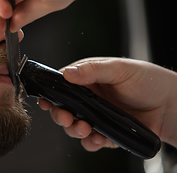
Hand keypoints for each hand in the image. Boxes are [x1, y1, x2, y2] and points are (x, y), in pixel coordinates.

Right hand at [39, 57, 176, 150]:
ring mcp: (97, 116)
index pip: (61, 86)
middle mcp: (89, 98)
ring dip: (75, 130)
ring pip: (75, 126)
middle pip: (64, 109)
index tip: (46, 102)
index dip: (51, 95)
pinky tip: (98, 139)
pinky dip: (91, 142)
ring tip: (84, 129)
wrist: (171, 106)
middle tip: (66, 118)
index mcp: (87, 79)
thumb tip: (67, 73)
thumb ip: (92, 70)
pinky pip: (92, 140)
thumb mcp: (119, 68)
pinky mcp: (106, 132)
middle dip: (61, 116)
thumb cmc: (148, 80)